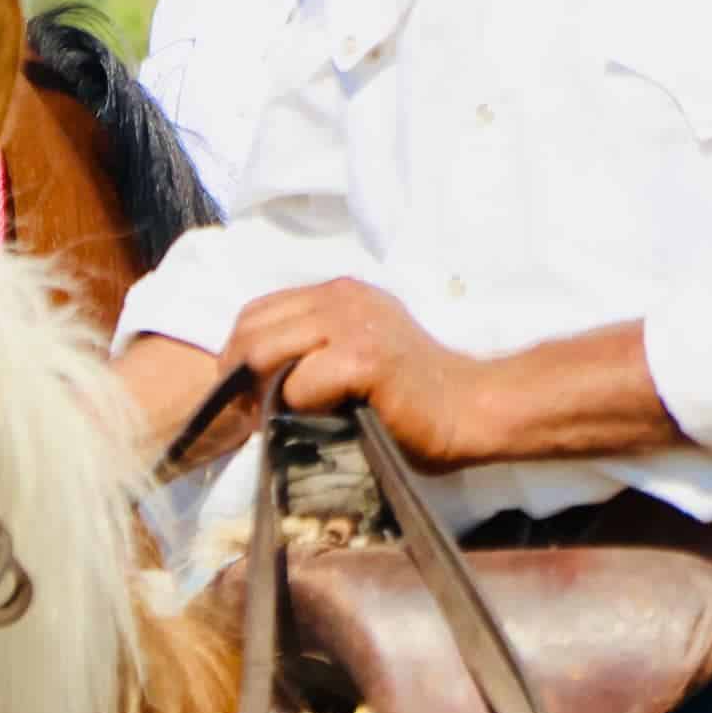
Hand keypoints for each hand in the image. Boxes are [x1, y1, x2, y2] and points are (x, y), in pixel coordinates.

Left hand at [218, 279, 503, 470]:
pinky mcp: (363, 358)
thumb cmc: (413, 398)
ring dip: (264, 393)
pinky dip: (298, 408)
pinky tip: (323, 419)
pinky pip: (298, 384)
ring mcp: (353, 323)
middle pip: (253, 328)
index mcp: (339, 293)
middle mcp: (342, 297)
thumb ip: (313, 349)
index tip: (247, 394)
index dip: (240, 353)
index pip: (258, 311)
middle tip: (253, 415)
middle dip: (241, 377)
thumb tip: (251, 379)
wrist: (471, 409)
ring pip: (266, 351)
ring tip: (279, 420)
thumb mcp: (356, 353)